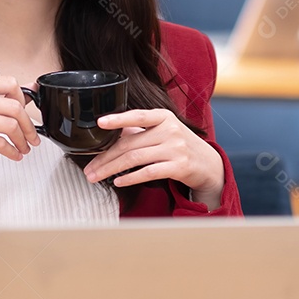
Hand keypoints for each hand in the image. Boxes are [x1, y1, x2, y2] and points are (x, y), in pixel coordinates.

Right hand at [0, 75, 39, 180]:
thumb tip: (29, 88)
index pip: (8, 82)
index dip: (24, 99)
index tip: (26, 112)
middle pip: (14, 105)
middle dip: (29, 124)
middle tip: (32, 136)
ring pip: (10, 124)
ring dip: (23, 139)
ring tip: (24, 147)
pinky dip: (12, 151)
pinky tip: (14, 155)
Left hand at [83, 109, 225, 208]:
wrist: (208, 163)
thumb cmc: (180, 146)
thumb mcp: (164, 131)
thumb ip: (140, 131)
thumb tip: (110, 134)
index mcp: (164, 117)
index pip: (138, 116)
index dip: (118, 119)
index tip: (100, 122)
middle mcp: (170, 130)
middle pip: (130, 143)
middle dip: (105, 157)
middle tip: (89, 168)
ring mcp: (176, 148)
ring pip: (135, 158)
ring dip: (112, 169)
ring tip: (97, 176)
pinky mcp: (179, 166)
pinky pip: (148, 172)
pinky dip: (130, 178)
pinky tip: (118, 182)